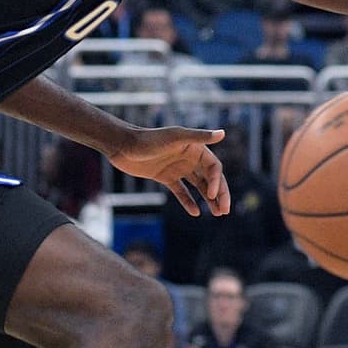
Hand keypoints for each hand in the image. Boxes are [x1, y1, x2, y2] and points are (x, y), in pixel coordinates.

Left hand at [109, 126, 230, 216]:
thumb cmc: (149, 139)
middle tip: (225, 211)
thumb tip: (223, 134)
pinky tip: (195, 213)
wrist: (123, 145)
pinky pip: (181, 192)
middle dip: (220, 194)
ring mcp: (178, 168)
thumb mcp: (175, 137)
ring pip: (199, 186)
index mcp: (195, 148)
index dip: (217, 181)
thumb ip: (199, 136)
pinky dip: (188, 202)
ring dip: (209, 200)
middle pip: (210, 178)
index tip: (212, 196)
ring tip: (217, 214)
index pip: (214, 167)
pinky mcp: (166, 177)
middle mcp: (189, 158)